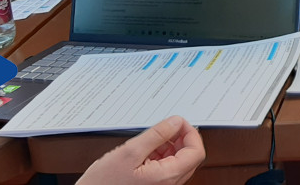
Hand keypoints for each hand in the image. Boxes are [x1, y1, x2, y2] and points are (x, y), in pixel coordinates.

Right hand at [77, 116, 204, 184]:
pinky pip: (167, 167)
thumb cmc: (103, 184)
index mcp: (167, 176)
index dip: (190, 133)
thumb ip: (155, 135)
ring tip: (153, 137)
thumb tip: (175, 122)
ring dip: (171, 145)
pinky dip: (162, 154)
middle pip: (189, 157)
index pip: (196, 152)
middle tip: (167, 126)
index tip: (178, 121)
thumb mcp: (129, 152)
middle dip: (181, 137)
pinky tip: (148, 148)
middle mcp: (168, 184)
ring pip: (178, 161)